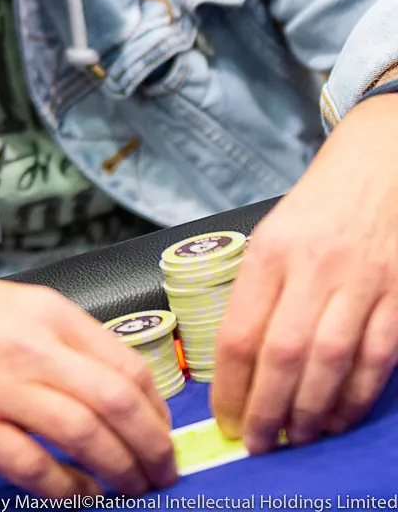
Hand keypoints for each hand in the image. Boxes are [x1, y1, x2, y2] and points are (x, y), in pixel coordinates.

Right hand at [0, 258, 176, 499]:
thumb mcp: (15, 305)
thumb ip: (63, 340)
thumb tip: (114, 388)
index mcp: (48, 311)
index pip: (127, 363)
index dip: (157, 407)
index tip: (163, 429)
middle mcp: (31, 346)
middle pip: (118, 402)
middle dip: (152, 446)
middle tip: (163, 469)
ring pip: (87, 437)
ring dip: (122, 471)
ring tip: (133, 487)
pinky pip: (35, 469)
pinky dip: (69, 490)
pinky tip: (82, 495)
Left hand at [212, 96, 397, 452]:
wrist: (380, 163)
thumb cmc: (319, 203)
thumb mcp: (272, 232)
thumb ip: (257, 290)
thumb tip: (236, 362)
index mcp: (270, 250)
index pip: (240, 333)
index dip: (230, 388)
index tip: (225, 418)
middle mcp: (313, 266)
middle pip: (284, 356)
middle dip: (267, 412)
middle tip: (259, 442)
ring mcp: (361, 281)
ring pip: (330, 364)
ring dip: (311, 413)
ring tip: (297, 436)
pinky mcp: (397, 294)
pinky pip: (376, 359)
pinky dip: (356, 397)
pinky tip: (340, 417)